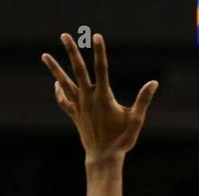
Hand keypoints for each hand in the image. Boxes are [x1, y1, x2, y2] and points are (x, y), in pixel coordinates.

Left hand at [41, 33, 157, 161]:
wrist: (104, 157)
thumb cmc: (122, 139)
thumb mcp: (136, 119)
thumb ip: (143, 100)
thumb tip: (154, 83)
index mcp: (104, 97)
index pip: (101, 69)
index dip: (99, 52)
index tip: (97, 36)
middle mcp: (88, 98)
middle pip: (78, 70)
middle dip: (72, 52)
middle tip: (64, 35)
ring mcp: (79, 106)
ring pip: (64, 83)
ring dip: (54, 69)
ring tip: (44, 55)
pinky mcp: (74, 115)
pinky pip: (63, 100)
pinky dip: (58, 91)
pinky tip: (56, 83)